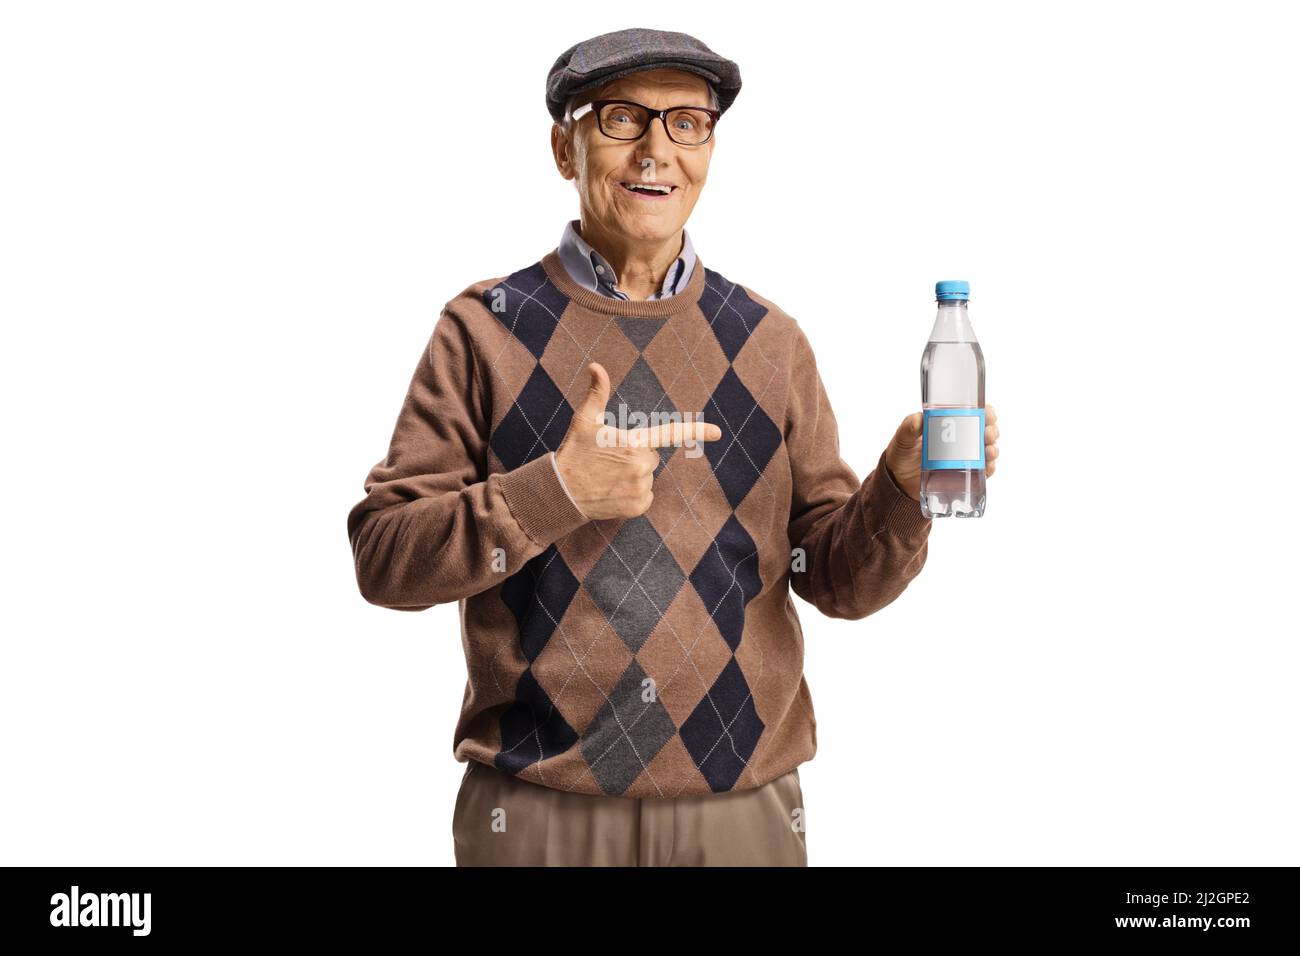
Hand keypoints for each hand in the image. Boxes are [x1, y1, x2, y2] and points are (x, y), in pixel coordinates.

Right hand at [555, 362, 722, 520]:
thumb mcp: (584, 421)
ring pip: (647, 477)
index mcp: (634, 442)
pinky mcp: (637, 507)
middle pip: (651, 457)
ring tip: (608, 476)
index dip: (696, 431)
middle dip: (636, 457)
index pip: (670, 433)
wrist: (561, 491)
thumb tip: (595, 365)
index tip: (717, 432)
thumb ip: (596, 393)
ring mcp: (640, 488)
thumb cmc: (574, 451)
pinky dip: (632, 495)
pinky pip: (645, 496)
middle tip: (610, 460)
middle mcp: (641, 466)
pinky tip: (612, 491)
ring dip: (633, 476)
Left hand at [884, 403, 999, 500]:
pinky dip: (989, 468)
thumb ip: (908, 427)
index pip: (974, 413)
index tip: (988, 413)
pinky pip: (983, 471)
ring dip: (993, 449)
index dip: (986, 411)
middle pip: (986, 430)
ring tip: (988, 451)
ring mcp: (964, 457)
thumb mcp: (902, 438)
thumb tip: (919, 419)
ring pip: (987, 449)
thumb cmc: (901, 454)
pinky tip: (988, 466)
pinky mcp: (964, 475)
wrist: (898, 483)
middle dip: (991, 431)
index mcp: (950, 424)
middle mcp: (961, 439)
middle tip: (987, 434)